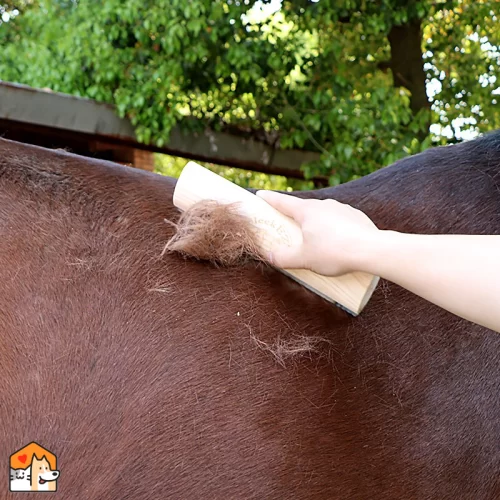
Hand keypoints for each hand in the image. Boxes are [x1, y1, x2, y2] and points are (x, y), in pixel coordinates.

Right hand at [255, 190, 378, 275]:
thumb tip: (270, 256)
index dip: (269, 199)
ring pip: (323, 216)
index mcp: (307, 211)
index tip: (260, 194)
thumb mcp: (303, 259)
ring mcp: (342, 209)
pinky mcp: (357, 217)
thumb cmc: (334, 252)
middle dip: (295, 218)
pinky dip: (335, 231)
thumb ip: (283, 258)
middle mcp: (324, 205)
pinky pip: (340, 222)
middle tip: (290, 228)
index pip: (283, 202)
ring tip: (318, 244)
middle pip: (303, 209)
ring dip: (317, 226)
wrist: (372, 250)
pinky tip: (338, 245)